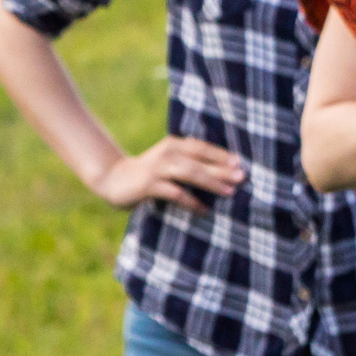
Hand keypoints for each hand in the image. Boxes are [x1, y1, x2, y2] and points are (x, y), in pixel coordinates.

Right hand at [90, 136, 243, 211]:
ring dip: (211, 182)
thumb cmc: (149, 173)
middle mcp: (167, 153)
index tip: (241, 164)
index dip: (222, 155)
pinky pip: (176, 193)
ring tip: (229, 192)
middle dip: (222, 169)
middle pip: (200, 161)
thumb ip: (188, 161)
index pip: (203, 148)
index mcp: (174, 145)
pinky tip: (204, 210)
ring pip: (190, 173)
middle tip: (242, 177)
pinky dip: (192, 202)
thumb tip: (224, 171)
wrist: (112, 179)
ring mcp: (158, 168)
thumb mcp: (169, 162)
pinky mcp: (149, 185)